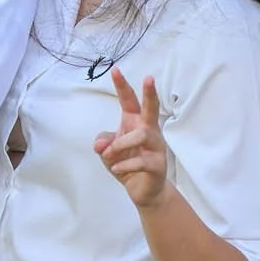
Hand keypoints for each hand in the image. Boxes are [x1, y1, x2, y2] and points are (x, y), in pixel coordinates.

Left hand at [94, 69, 169, 210]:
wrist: (144, 191)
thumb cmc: (127, 164)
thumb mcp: (108, 151)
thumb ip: (102, 142)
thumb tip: (101, 145)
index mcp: (135, 123)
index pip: (129, 101)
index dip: (122, 86)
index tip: (115, 69)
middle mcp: (149, 131)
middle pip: (151, 108)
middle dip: (150, 93)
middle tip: (149, 78)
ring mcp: (156, 147)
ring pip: (141, 135)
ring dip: (121, 144)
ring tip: (110, 155)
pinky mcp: (158, 165)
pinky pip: (142, 161)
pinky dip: (125, 164)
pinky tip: (117, 169)